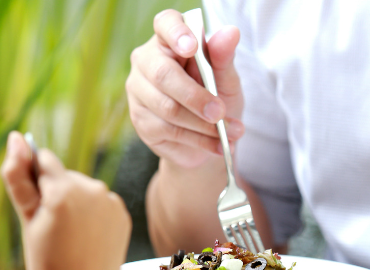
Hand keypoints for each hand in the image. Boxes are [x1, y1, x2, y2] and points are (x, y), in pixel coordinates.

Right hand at [0, 132, 130, 269]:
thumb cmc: (46, 266)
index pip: (43, 160)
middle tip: (50, 232)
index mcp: (64, 188)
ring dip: (73, 204)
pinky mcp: (122, 215)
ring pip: (82, 189)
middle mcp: (92, 188)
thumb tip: (15, 137)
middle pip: (64, 175)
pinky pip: (100, 204)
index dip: (34, 183)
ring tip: (69, 240)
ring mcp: (111, 202)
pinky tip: (86, 240)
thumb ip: (19, 176)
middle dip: (54, 194)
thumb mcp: (27, 221)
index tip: (36, 210)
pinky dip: (91, 216)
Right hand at [126, 9, 244, 168]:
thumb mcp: (226, 79)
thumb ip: (224, 58)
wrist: (208, 141)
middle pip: (163, 74)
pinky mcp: (140, 120)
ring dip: (202, 124)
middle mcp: (147, 61)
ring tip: (229, 133)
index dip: (176, 33)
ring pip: (167, 107)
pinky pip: (168, 130)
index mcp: (169, 40)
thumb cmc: (216, 99)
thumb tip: (231, 33)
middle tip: (220, 112)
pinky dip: (198, 139)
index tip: (193, 48)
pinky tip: (217, 145)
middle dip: (196, 96)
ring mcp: (138, 91)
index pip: (165, 24)